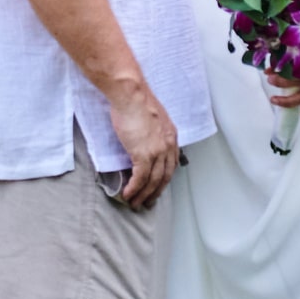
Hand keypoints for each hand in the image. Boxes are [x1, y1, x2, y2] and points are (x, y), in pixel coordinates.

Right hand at [106, 77, 179, 208]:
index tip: (157, 186)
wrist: (131, 95)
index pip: (171, 163)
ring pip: (153, 181)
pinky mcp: (144, 154)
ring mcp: (157, 151)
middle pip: (165, 176)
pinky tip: (128, 194)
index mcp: (171, 136)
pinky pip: (140, 178)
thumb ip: (151, 131)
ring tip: (135, 203)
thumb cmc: (136, 100)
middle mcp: (168, 145)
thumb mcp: (151, 117)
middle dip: (156, 192)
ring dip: (144, 195)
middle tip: (148, 202)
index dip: (164, 178)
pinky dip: (134, 189)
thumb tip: (142, 139)